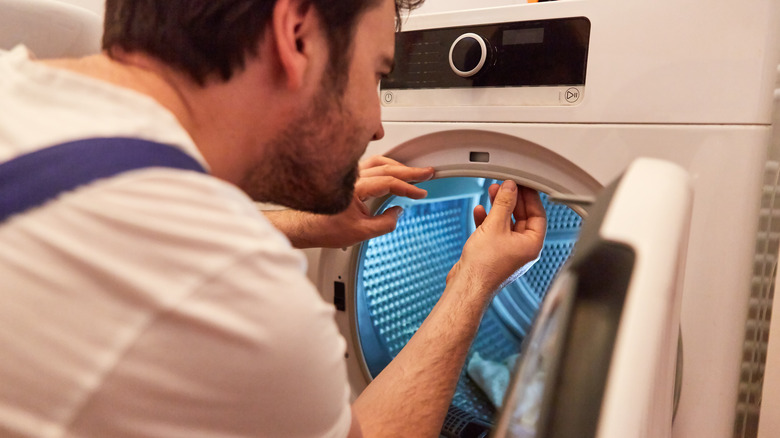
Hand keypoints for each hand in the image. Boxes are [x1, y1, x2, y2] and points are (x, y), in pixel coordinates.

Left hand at [266, 156, 433, 247]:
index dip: (408, 187)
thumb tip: (397, 213)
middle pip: (387, 167)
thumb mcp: (360, 233)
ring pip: (379, 162)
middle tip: (427, 173)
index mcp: (356, 188)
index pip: (389, 182)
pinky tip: (392, 170)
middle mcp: (352, 176)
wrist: (303, 226)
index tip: (421, 192)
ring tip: (413, 172)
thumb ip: (384, 224)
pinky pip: (370, 165)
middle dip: (410, 171)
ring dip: (398, 166)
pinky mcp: (347, 177)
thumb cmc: (323, 228)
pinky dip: (385, 166)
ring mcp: (349, 174)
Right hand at [448, 180, 546, 301]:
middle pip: (522, 217)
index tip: (522, 184)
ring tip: (491, 192)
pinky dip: (487, 220)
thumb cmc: (484, 266)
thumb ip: (503, 204)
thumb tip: (510, 188)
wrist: (467, 285)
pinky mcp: (493, 253)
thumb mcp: (495, 226)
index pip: (538, 214)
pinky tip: (480, 211)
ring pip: (506, 223)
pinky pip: (494, 232)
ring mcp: (508, 252)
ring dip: (498, 207)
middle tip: (505, 185)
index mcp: (532, 244)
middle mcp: (523, 249)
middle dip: (512, 200)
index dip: (530, 196)